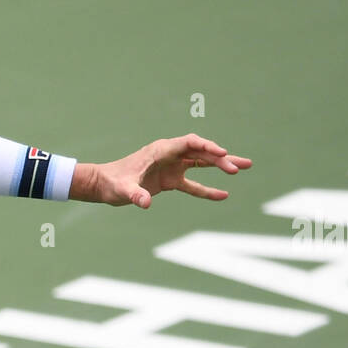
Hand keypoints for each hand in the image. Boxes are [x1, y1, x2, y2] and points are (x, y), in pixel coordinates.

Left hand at [88, 134, 251, 208]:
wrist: (103, 185)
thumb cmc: (112, 183)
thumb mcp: (122, 190)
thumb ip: (135, 195)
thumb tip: (146, 203)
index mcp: (160, 150)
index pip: (189, 143)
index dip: (207, 147)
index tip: (222, 154)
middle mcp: (169, 155)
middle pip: (200, 152)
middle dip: (220, 158)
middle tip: (238, 168)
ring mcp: (171, 167)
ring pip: (202, 163)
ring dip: (222, 166)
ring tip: (244, 167)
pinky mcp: (170, 180)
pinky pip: (193, 184)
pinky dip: (208, 190)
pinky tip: (224, 195)